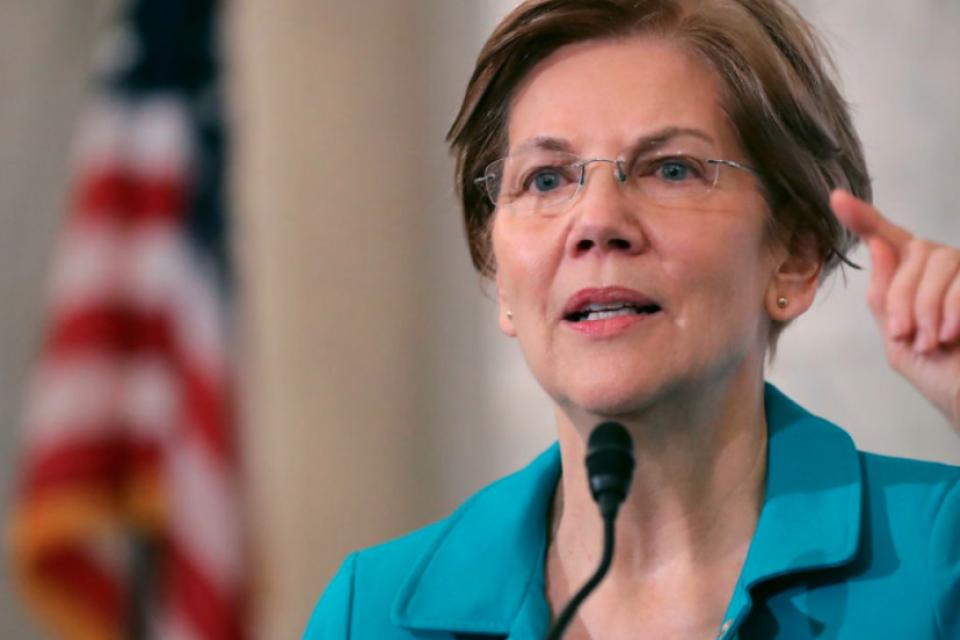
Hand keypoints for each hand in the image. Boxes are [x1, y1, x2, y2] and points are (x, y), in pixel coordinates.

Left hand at [831, 189, 959, 431]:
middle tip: (904, 334)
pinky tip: (950, 334)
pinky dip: (952, 307)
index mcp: (913, 277)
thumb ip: (885, 295)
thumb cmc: (938, 371)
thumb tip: (877, 243)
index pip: (886, 238)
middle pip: (913, 251)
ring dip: (926, 306)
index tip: (837, 199)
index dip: (863, 217)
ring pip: (939, 262)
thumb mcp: (897, 337)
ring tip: (928, 341)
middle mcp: (942, 266)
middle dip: (902, 296)